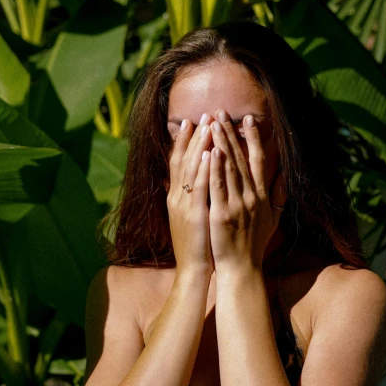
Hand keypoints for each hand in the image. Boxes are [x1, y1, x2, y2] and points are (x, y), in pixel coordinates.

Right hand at [167, 114, 212, 276]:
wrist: (193, 270)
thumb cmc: (196, 245)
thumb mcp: (187, 218)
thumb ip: (185, 198)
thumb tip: (179, 183)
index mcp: (177, 197)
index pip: (179, 163)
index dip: (184, 142)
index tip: (192, 122)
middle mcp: (177, 197)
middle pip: (183, 160)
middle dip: (194, 137)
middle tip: (203, 115)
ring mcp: (184, 205)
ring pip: (190, 169)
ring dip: (198, 146)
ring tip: (207, 126)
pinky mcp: (194, 215)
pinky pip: (199, 188)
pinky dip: (202, 169)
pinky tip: (208, 154)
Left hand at [208, 110, 286, 271]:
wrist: (242, 269)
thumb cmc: (255, 245)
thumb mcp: (273, 218)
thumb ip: (279, 195)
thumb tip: (286, 174)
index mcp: (263, 195)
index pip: (258, 160)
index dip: (253, 139)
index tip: (248, 119)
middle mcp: (253, 196)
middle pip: (241, 159)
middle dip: (231, 133)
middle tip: (222, 112)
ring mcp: (238, 204)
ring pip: (229, 168)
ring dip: (221, 143)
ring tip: (213, 123)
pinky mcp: (222, 214)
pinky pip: (218, 186)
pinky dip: (214, 168)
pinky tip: (210, 152)